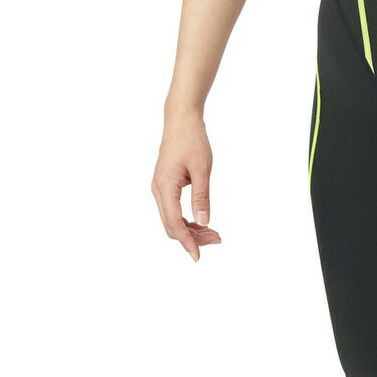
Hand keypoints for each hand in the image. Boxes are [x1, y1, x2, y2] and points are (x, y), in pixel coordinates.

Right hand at [151, 110, 220, 260]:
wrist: (181, 119)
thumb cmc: (192, 140)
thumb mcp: (202, 168)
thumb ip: (202, 195)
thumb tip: (204, 221)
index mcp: (165, 188)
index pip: (173, 224)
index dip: (187, 242)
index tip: (198, 257)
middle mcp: (158, 191)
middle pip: (171, 225)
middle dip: (193, 237)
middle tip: (217, 239)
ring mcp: (160, 188)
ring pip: (172, 219)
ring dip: (191, 229)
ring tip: (214, 233)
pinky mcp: (165, 185)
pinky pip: (173, 209)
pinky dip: (186, 218)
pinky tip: (202, 221)